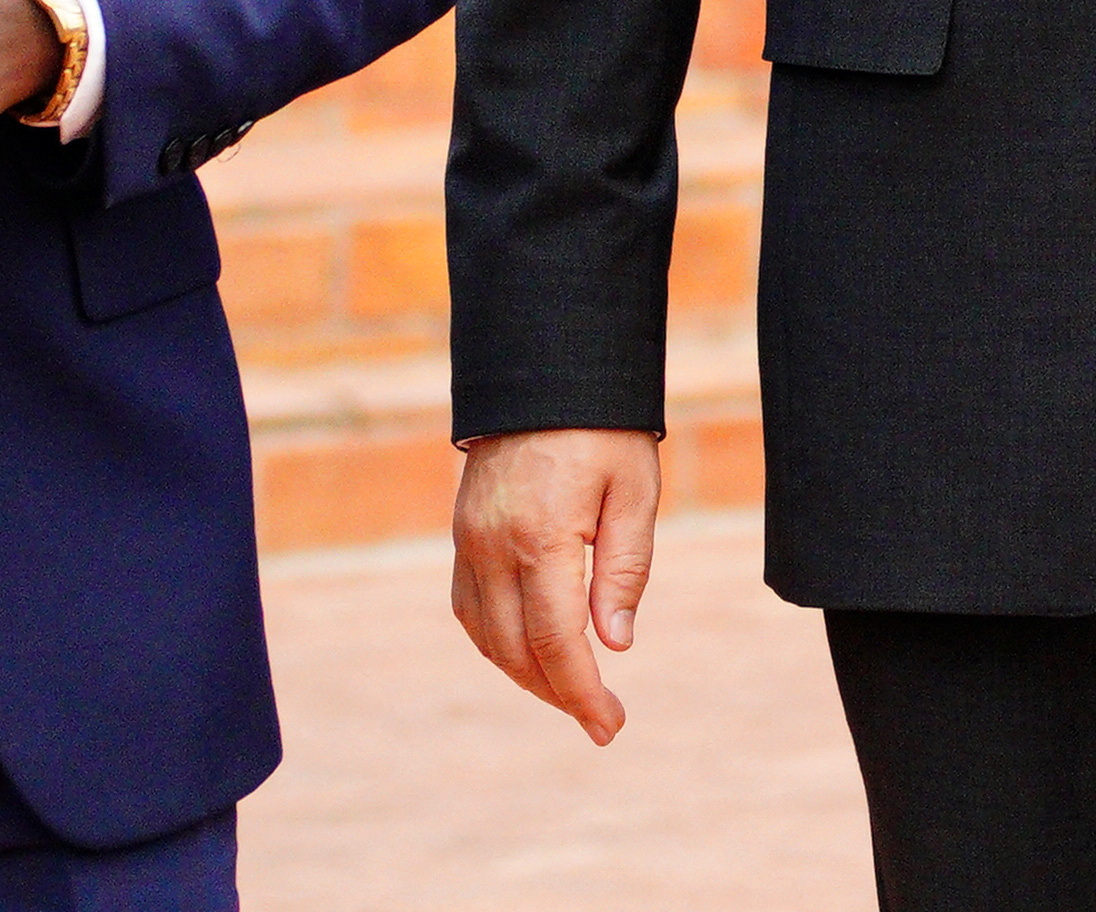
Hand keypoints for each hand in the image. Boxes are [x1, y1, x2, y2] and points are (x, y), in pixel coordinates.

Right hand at [451, 430, 665, 743]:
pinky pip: (470, 608)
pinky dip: (497, 643)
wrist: (542, 369)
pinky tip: (529, 653)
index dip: (582, 693)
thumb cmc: (601, 428)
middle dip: (559, 694)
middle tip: (602, 719)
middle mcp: (492, 547)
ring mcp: (469, 542)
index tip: (610, 725)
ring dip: (526, 675)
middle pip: (517, 651)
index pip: (556, 642)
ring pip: (487, 638)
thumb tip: (614, 645)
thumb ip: (625, 569)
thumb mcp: (634, 490)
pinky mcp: (461, 535)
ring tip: (572, 692)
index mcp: (540, 538)